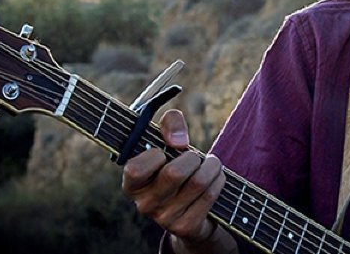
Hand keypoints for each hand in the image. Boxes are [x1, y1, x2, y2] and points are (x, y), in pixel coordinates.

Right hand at [122, 109, 233, 251]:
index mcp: (131, 184)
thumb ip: (170, 123)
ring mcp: (164, 219)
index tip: (163, 152)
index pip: (135, 169)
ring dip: (212, 166)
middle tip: (195, 156)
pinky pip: (210, 195)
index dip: (155, 155)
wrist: (189, 205)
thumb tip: (179, 142)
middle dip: (192, 157)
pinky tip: (215, 178)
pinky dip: (219, 180)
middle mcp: (144, 204)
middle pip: (174, 173)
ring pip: (198, 182)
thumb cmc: (173, 163)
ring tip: (211, 164)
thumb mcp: (166, 139)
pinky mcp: (185, 226)